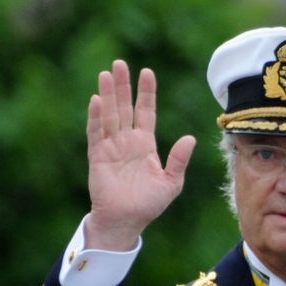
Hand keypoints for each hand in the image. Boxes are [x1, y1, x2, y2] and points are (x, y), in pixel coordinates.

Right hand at [85, 61, 196, 251]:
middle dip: (122, 86)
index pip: (145, 111)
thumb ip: (178, 160)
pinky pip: (96, 134)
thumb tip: (190, 138)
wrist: (126, 222)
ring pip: (109, 115)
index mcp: (145, 144)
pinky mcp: (98, 157)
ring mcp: (111, 148)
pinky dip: (96, 118)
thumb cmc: (148, 205)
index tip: (146, 72)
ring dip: (107, 95)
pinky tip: (96, 100)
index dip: (146, 92)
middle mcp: (127, 141)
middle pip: (124, 107)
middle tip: (119, 63)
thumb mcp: (171, 183)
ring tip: (106, 74)